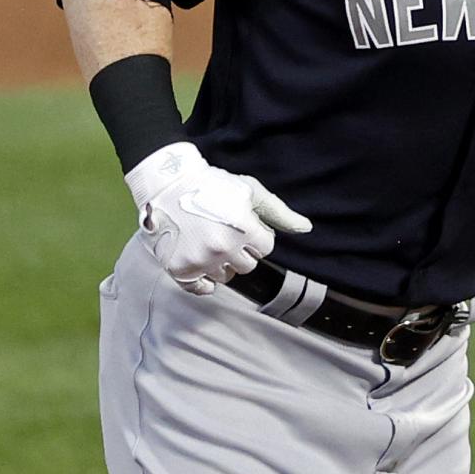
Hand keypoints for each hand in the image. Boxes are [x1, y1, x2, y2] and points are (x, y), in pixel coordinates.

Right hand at [125, 142, 311, 294]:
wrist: (168, 183)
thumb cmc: (213, 184)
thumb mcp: (250, 192)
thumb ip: (279, 213)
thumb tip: (306, 228)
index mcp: (244, 230)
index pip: (265, 249)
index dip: (256, 235)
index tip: (241, 222)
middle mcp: (223, 248)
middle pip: (248, 266)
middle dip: (241, 250)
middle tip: (224, 230)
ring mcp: (200, 260)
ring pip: (226, 277)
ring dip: (222, 263)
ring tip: (208, 239)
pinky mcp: (179, 268)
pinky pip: (201, 289)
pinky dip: (202, 281)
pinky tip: (200, 262)